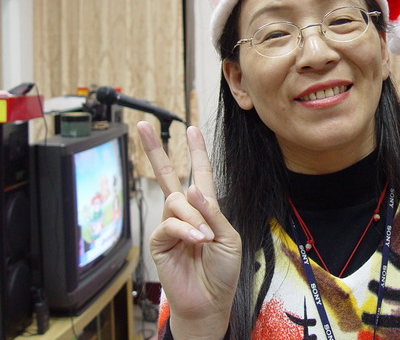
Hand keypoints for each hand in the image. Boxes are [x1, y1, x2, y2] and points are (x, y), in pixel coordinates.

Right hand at [137, 121, 241, 339]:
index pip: (200, 173)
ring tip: (205, 238)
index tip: (191, 128)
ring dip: (193, 217)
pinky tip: (196, 240)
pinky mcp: (160, 242)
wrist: (211, 301)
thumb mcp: (228, 237)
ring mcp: (171, 226)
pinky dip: (185, 230)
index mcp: (206, 208)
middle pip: (167, 175)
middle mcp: (185, 213)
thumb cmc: (223, 270)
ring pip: (175, 202)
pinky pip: (169, 225)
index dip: (197, 151)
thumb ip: (212, 212)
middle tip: (143, 126)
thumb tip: (191, 188)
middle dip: (155, 150)